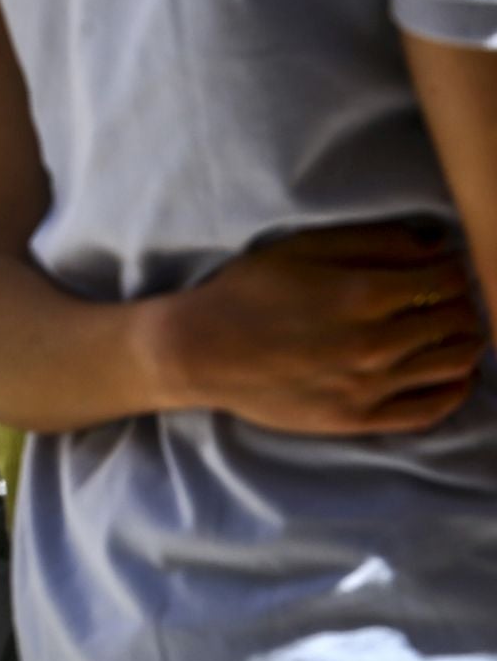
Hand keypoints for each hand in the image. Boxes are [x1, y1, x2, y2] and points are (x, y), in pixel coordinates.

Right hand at [155, 223, 488, 434]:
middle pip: (456, 319)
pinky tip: (457, 373)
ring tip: (450, 329)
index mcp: (362, 295)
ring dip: (464, 340)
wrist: (197, 353)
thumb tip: (438, 244)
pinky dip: (455, 389)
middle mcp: (373, 345)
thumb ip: (374, 241)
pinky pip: (428, 410)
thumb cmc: (245, 293)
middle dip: (457, 301)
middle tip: (442, 297)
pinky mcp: (354, 420)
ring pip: (454, 362)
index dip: (450, 268)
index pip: (446, 278)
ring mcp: (366, 387)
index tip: (440, 266)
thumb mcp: (303, 248)